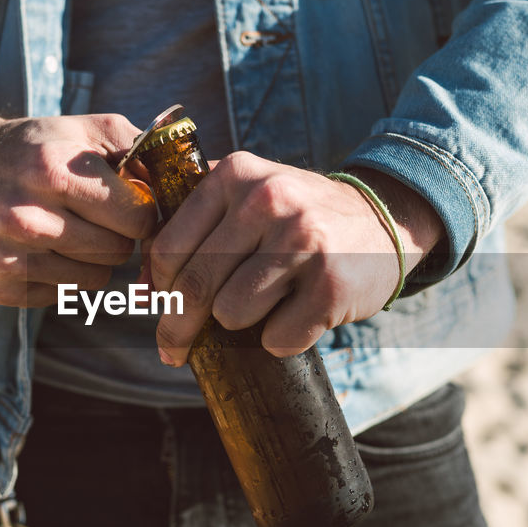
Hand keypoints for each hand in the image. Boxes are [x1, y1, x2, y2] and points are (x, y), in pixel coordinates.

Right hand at [0, 81, 155, 306]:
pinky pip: (65, 293)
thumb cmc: (36, 147)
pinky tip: (46, 246)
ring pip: (96, 278)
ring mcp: (8, 258)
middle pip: (118, 252)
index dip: (143, 212)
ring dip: (96, 257)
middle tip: (99, 215)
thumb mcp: (87, 130)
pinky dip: (66, 273)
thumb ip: (142, 151)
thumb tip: (193, 181)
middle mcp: (25, 218)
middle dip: (120, 234)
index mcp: (51, 172)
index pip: (137, 219)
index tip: (133, 203)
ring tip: (72, 227)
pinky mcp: (0, 287)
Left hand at [145, 151, 442, 363]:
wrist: (385, 220)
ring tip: (267, 307)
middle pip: (195, 285)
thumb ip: (194, 226)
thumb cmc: (301, 218)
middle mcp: (267, 200)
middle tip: (174, 351)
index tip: (159, 310)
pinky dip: (282, 339)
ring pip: (232, 314)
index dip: (157, 289)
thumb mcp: (250, 196)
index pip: (168, 246)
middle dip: (178, 328)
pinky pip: (278, 338)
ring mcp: (301, 241)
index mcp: (236, 175)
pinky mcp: (330, 284)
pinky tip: (298, 317)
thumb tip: (141, 288)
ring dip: (243, 326)